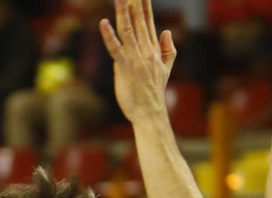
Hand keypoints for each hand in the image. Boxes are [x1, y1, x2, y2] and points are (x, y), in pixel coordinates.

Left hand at [101, 0, 176, 122]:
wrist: (150, 113)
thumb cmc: (154, 92)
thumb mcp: (165, 68)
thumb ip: (167, 49)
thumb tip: (166, 31)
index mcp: (154, 49)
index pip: (148, 21)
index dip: (145, 5)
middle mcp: (145, 50)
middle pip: (139, 20)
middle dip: (135, 2)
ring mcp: (135, 58)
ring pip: (127, 29)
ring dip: (122, 11)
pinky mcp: (124, 67)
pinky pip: (115, 48)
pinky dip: (108, 35)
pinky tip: (103, 22)